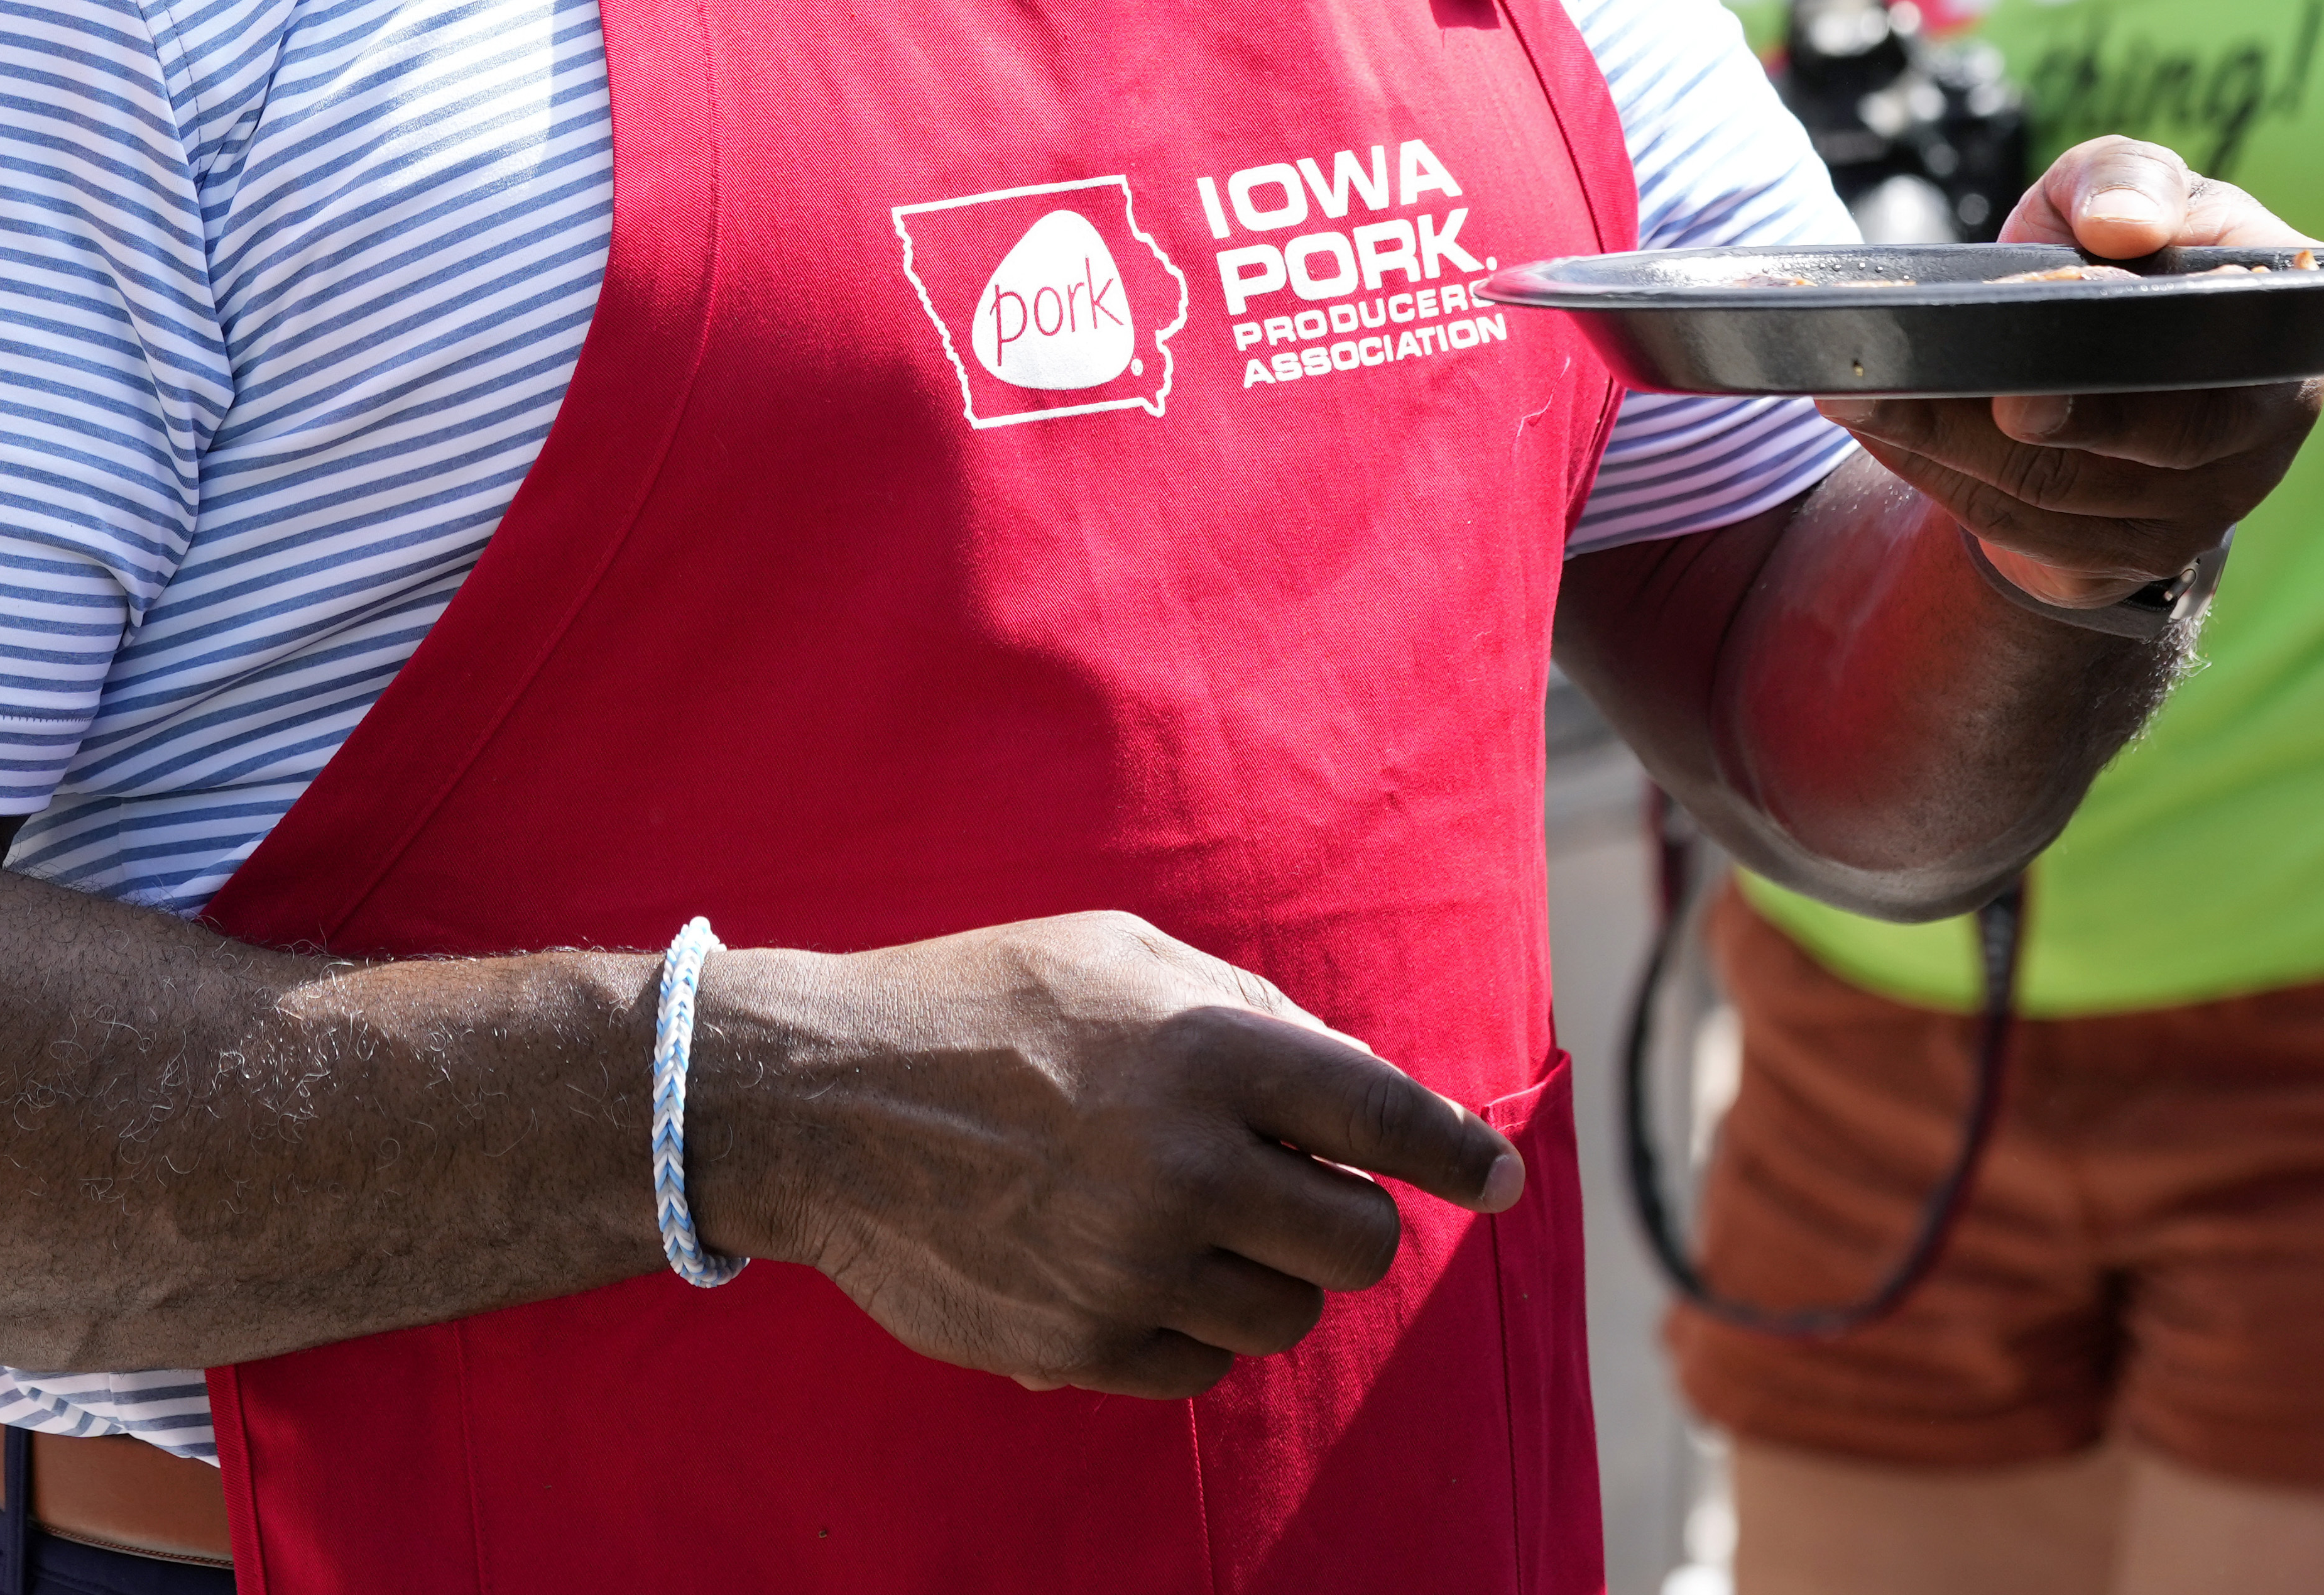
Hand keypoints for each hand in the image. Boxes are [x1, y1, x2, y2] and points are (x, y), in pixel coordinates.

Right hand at [692, 910, 1522, 1398]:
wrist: (818, 1107)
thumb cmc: (977, 1009)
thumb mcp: (1118, 958)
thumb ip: (1246, 1013)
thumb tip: (1349, 1089)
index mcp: (1205, 1053)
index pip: (1386, 1121)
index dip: (1463, 1158)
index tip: (1505, 1183)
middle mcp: (1185, 1169)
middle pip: (1359, 1244)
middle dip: (1346, 1216)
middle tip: (1293, 1185)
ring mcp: (1133, 1269)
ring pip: (1289, 1314)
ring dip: (1267, 1273)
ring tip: (1188, 1217)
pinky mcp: (1081, 1345)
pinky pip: (1204, 1365)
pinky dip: (1193, 1322)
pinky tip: (1127, 1263)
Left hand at [1819, 137, 2323, 606]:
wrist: (2095, 352)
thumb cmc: (2119, 249)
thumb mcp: (2120, 188)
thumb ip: (2126, 180)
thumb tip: (2124, 224)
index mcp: (2279, 328)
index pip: (2249, 341)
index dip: (2182, 342)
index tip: (2064, 368)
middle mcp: (2258, 429)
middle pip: (2161, 437)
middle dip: (2064, 416)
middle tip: (1971, 386)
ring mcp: (2197, 508)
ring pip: (2066, 489)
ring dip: (1951, 441)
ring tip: (1857, 386)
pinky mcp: (2123, 555)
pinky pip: (2019, 526)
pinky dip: (1937, 475)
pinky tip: (1874, 426)